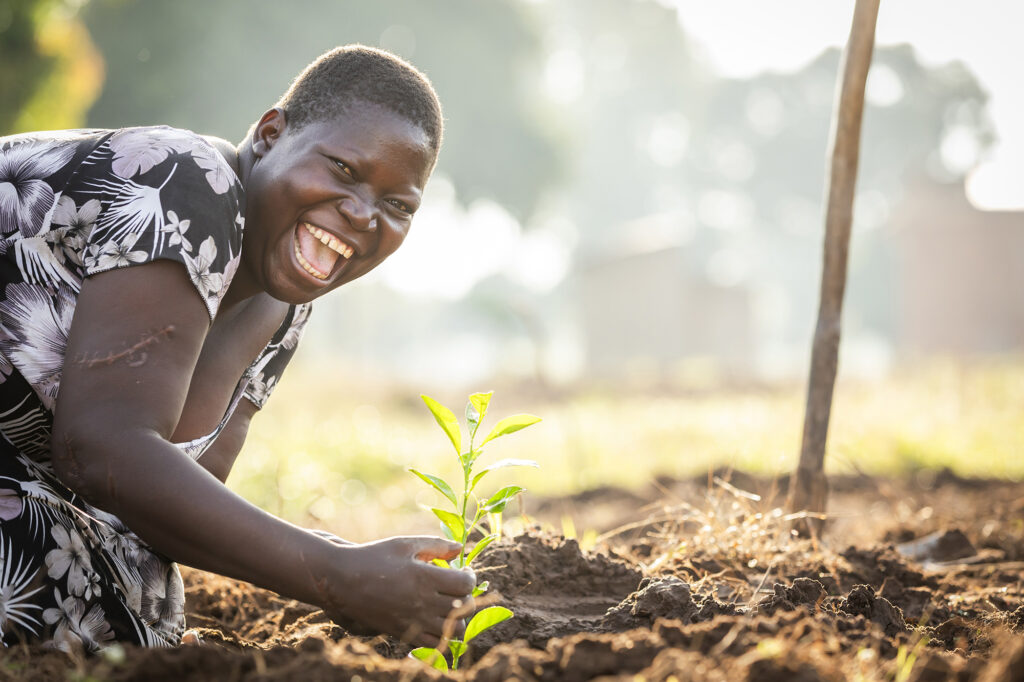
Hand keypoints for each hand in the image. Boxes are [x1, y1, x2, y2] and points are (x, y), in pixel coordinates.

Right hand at [322, 536, 475, 646]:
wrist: (343, 580)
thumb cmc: (376, 557)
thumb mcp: (406, 544)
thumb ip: (436, 546)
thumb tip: (461, 549)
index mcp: (424, 577)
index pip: (464, 584)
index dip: (470, 576)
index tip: (464, 570)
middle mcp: (422, 602)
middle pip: (464, 607)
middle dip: (467, 595)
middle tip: (458, 586)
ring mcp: (413, 621)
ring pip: (454, 629)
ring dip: (458, 617)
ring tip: (450, 604)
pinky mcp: (403, 633)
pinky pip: (434, 643)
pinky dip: (442, 634)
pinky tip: (437, 618)